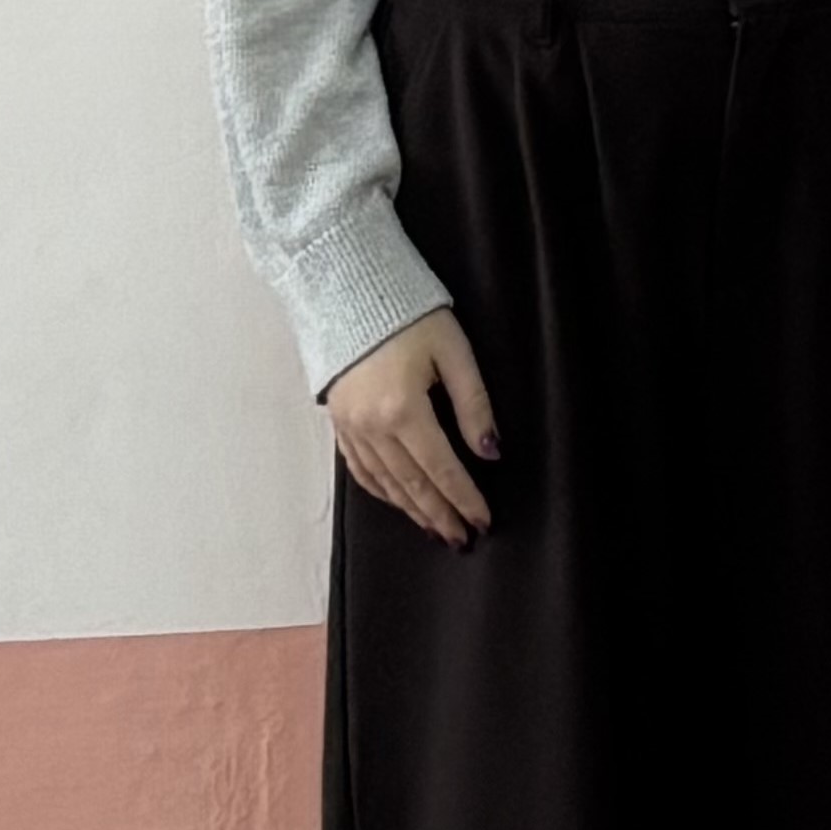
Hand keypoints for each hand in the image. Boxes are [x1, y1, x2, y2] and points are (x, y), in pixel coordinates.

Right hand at [326, 309, 500, 547]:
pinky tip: (398, 501)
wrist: (347, 289)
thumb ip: (474, 405)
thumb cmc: (408, 314)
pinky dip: (382, 491)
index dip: (464, 498)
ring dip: (413, 510)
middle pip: (412, 484)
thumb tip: (491, 452)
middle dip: (440, 514)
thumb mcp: (453, 351)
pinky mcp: (339, 422)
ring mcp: (350, 427)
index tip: (483, 520)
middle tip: (462, 539)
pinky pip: (361, 469)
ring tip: (436, 529)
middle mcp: (372, 426)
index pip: (442, 468)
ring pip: (386, 483)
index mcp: (403, 410)